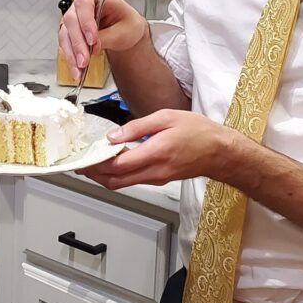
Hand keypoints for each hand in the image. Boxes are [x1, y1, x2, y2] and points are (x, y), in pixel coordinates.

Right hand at [58, 0, 146, 77]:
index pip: (84, 4)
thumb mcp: (124, 31)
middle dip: (78, 42)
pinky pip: (66, 44)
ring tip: (80, 68)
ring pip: (66, 34)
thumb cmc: (128, 24)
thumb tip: (92, 46)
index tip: (92, 39)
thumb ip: (107, 37)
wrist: (126, 32)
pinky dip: (70, 58)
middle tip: (85, 59)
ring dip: (72, 53)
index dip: (85, 21)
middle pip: (71, 20)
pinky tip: (76, 69)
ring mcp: (75, 19)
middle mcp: (82, 6)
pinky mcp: (71, 33)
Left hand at [78, 109, 240, 189]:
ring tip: (92, 162)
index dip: (96, 164)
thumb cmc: (199, 132)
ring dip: (105, 176)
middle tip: (81, 164)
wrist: (221, 152)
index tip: (83, 158)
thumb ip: (137, 126)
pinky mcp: (159, 180)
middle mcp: (154, 171)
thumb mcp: (166, 118)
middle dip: (94, 175)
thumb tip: (113, 135)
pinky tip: (113, 162)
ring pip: (122, 184)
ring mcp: (157, 179)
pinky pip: (132, 181)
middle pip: (115, 181)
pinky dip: (118, 174)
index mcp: (155, 153)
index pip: (117, 165)